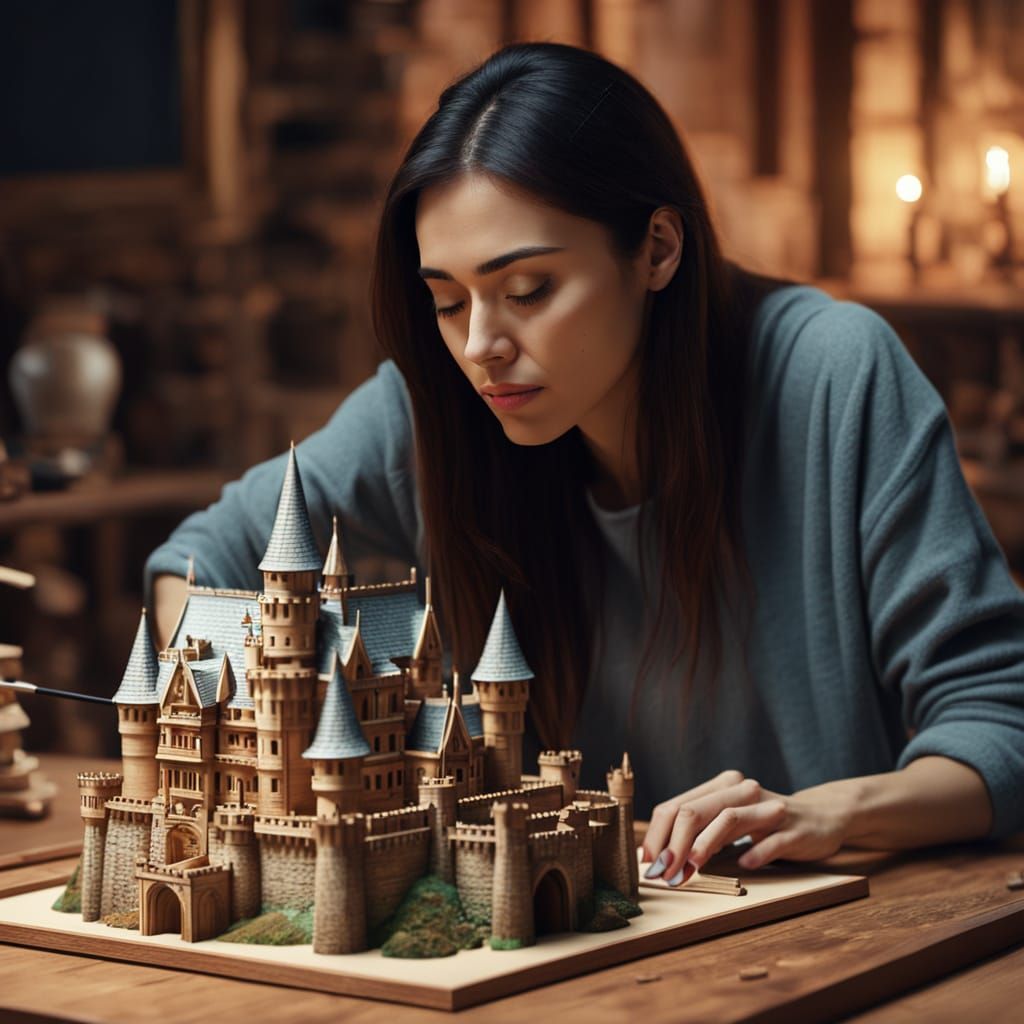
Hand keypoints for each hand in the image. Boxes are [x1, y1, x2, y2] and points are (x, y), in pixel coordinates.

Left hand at [639, 770, 856, 883]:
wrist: (822, 817)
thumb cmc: (764, 822)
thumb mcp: (729, 819)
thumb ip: (700, 829)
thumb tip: (659, 855)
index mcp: (722, 786)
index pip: (678, 805)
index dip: (659, 834)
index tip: (648, 862)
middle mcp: (743, 791)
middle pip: (697, 810)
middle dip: (674, 843)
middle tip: (663, 873)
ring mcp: (769, 809)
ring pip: (729, 819)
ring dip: (704, 846)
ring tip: (689, 868)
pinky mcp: (794, 830)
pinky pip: (771, 841)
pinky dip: (755, 852)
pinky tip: (744, 864)